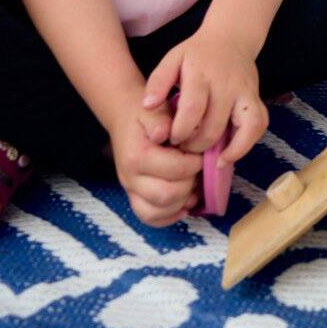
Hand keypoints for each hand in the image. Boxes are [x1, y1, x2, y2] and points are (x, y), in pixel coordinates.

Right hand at [108, 105, 203, 226]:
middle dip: (190, 183)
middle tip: (197, 169)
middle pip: (167, 195)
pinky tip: (184, 203)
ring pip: (158, 211)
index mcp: (137, 156)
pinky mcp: (135, 197)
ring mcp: (131, 190)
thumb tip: (165, 132)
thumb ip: (160, 119)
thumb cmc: (146, 114)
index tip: (201, 152)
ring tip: (192, 183)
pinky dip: (170, 215)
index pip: (175, 170)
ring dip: (182, 201)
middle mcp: (130, 178)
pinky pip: (150, 218)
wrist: (125, 119)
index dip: (195, 163)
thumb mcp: (153, 109)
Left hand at [141, 27, 266, 163]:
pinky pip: (260, 125)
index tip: (172, 138)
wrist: (231, 37)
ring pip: (247, 127)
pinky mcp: (257, 98)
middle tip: (184, 147)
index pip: (193, 109)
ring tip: (211, 160)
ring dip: (228, 149)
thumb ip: (157, 82)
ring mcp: (246, 92)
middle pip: (215, 125)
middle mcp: (228, 85)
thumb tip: (147, 106)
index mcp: (202, 75)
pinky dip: (248, 143)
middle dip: (196, 145)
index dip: (181, 131)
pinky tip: (230, 155)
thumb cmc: (196, 53)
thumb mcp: (172, 59)